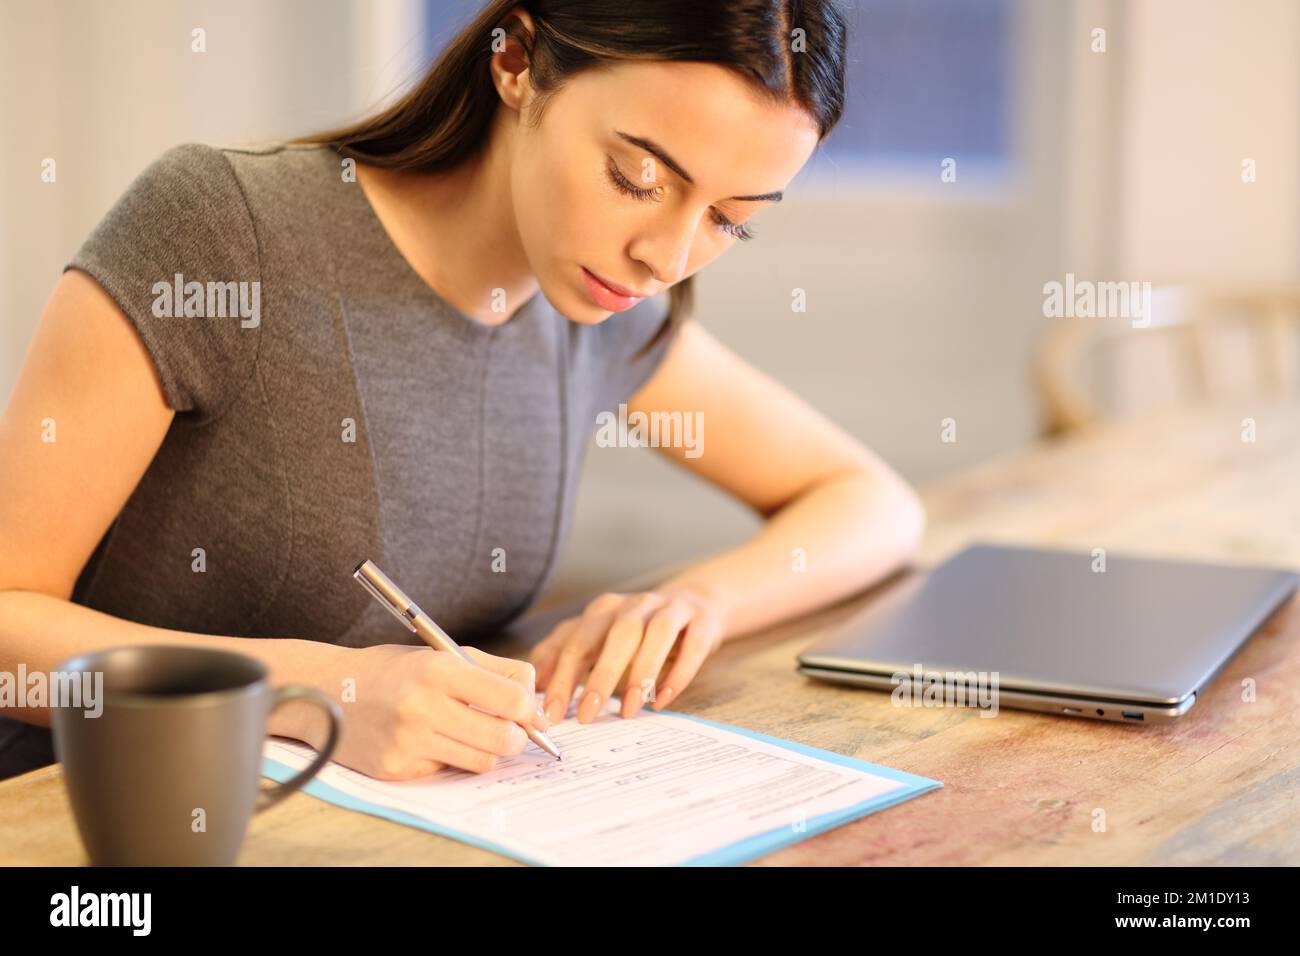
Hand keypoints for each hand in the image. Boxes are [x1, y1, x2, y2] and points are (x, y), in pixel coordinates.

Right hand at [298, 643, 551, 779]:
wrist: (328, 689)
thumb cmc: (395, 670)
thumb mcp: (443, 654)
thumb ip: (495, 672)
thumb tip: (535, 705)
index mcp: (439, 669)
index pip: (512, 699)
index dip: (529, 711)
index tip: (530, 715)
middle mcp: (423, 706)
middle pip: (503, 738)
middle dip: (517, 738)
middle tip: (511, 732)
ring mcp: (408, 741)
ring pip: (481, 760)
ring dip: (486, 750)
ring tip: (471, 733)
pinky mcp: (396, 768)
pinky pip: (447, 771)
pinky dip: (450, 758)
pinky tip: (432, 741)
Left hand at [530, 588, 727, 723]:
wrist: (696, 604)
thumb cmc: (638, 631)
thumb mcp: (599, 637)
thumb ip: (565, 654)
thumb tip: (537, 684)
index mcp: (603, 611)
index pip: (576, 641)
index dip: (562, 677)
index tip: (552, 713)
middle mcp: (634, 605)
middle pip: (614, 635)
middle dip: (599, 676)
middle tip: (587, 715)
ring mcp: (670, 609)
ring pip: (655, 635)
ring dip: (641, 673)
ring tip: (628, 710)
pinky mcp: (701, 621)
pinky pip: (691, 646)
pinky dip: (677, 674)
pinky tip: (662, 700)